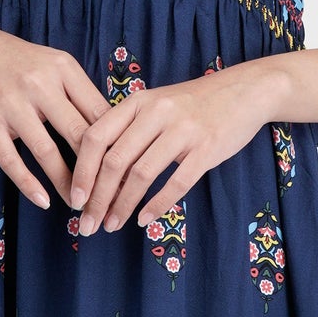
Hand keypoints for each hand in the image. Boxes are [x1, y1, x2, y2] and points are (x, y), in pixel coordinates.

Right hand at [0, 26, 109, 209]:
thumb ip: (83, 94)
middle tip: (110, 196)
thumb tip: (117, 132)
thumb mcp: (57, 65)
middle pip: (78, 133)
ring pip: (47, 151)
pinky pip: (11, 159)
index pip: (100, 112)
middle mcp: (40, 84)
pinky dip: (28, 183)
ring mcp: (12, 104)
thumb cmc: (23, 63)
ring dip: (66, 182)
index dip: (117, 145)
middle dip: (97, 170)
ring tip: (80, 203)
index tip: (128, 170)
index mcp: (64, 69)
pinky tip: (43, 201)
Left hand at [70, 66, 273, 235]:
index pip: (96, 138)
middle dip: (97, 198)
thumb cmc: (191, 105)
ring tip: (112, 225)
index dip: (81, 171)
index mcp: (137, 102)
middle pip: (115, 161)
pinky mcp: (207, 147)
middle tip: (88, 223)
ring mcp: (183, 130)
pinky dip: (157, 204)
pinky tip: (145, 219)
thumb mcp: (155, 105)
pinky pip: (177, 182)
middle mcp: (156, 113)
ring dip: (123, 205)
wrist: (243, 91)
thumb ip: (127, 130)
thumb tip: (95, 174)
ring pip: (141, 174)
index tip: (74, 200)